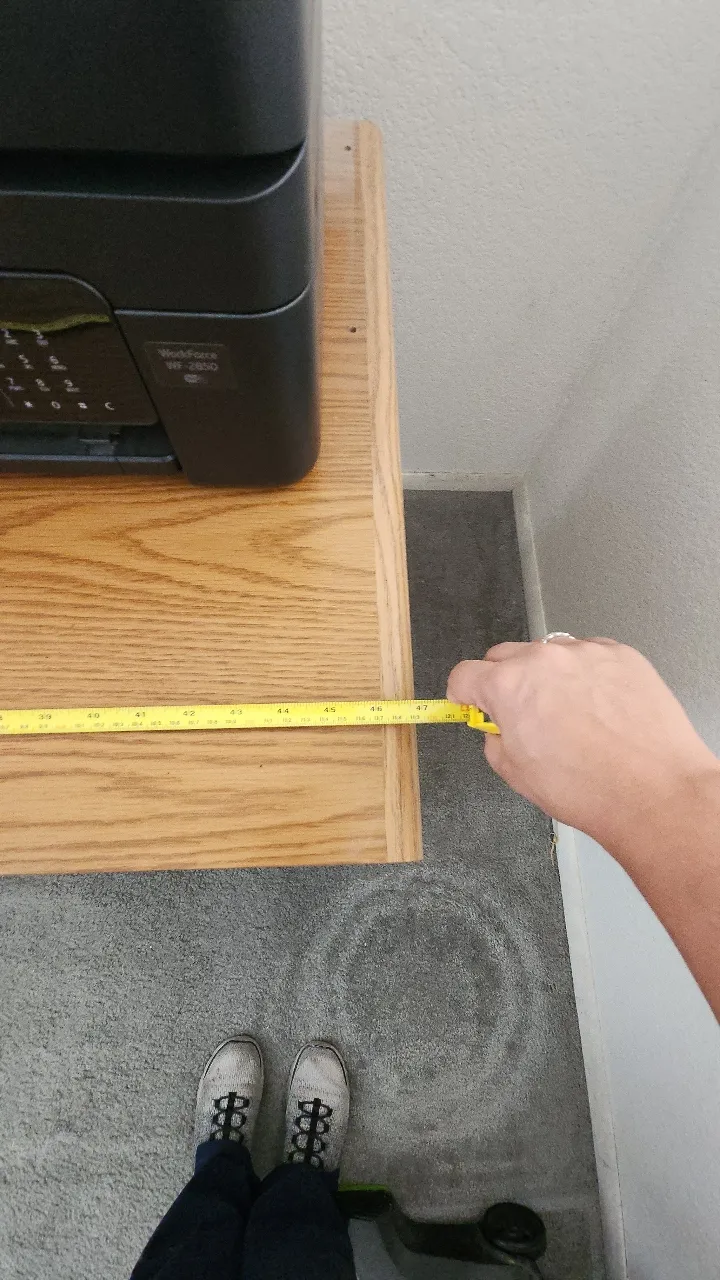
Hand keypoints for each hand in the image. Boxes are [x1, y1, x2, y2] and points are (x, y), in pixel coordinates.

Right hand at [447, 639, 719, 853]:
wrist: (653, 791)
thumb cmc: (589, 789)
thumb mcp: (517, 774)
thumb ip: (496, 740)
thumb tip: (498, 729)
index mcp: (509, 686)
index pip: (465, 674)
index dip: (464, 694)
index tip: (471, 702)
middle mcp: (544, 659)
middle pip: (505, 656)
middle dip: (504, 681)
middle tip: (523, 714)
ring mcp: (586, 652)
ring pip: (550, 654)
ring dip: (549, 676)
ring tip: (572, 715)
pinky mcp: (621, 654)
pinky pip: (591, 656)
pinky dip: (588, 676)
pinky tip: (601, 710)